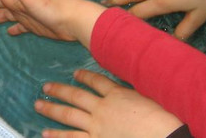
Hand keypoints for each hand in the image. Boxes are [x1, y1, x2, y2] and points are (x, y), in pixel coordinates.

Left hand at [35, 69, 182, 137]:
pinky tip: (45, 134)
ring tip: (37, 105)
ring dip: (52, 110)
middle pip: (76, 96)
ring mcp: (97, 127)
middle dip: (59, 90)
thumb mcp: (150, 98)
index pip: (96, 81)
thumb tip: (130, 87)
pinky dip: (58, 137)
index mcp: (117, 94)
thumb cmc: (165, 119)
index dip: (84, 76)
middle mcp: (103, 108)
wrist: (167, 137)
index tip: (75, 73)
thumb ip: (135, 92)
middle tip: (45, 86)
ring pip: (69, 116)